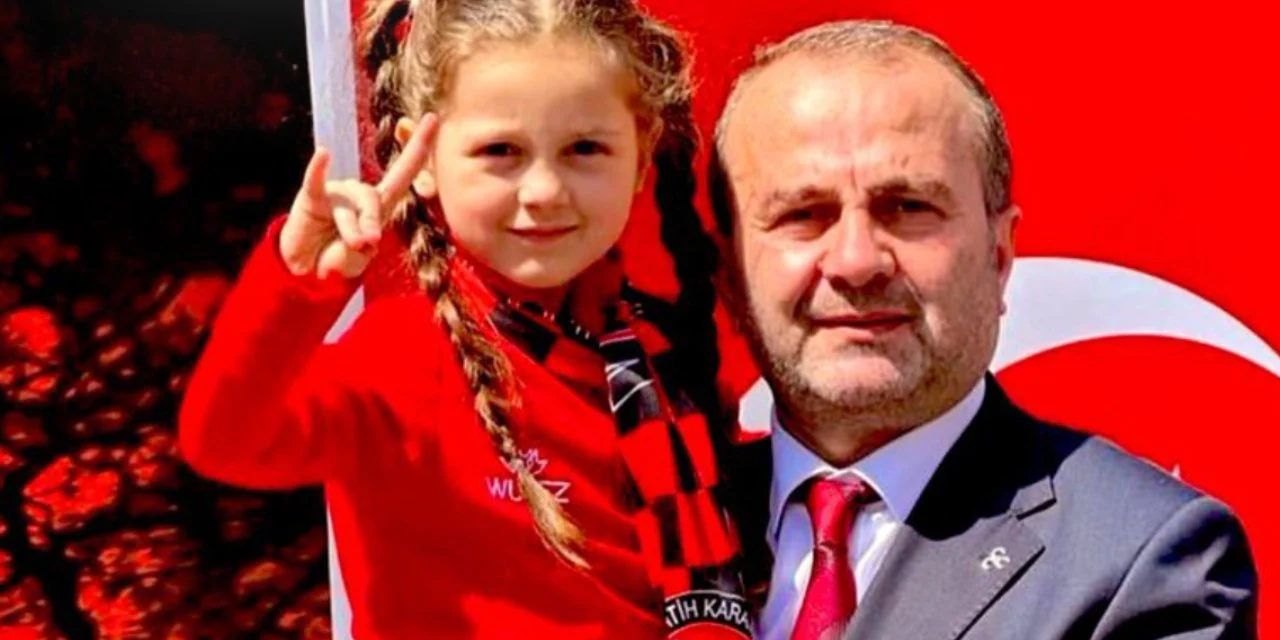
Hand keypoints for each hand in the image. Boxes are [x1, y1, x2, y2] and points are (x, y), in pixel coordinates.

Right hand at [279, 114, 436, 278]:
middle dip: (371, 223)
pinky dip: (318, 170)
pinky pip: (316, 183)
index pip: (404, 171)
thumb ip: (363, 244)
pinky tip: (323, 154)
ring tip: (352, 246)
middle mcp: (359, 194)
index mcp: (380, 204)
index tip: (433, 118)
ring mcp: (335, 194)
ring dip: (351, 228)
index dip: (418, 146)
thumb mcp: (358, 256)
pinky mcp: (311, 199)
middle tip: (367, 245)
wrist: (308, 272)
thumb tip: (362, 236)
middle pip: (373, 198)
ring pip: (349, 207)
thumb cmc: (339, 259)